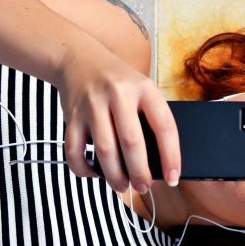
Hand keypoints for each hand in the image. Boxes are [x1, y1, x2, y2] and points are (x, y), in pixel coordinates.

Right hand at [56, 45, 180, 193]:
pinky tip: (94, 173)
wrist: (78, 58)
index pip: (164, 126)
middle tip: (144, 187)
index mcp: (144, 88)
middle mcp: (119, 95)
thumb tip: (157, 163)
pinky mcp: (71, 116)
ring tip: (121, 186)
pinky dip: (83, 168)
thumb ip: (149, 117)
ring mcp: (92, 105)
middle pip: (132, 143)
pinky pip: (75, 150)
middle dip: (140, 172)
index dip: (171, 156)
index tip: (173, 178)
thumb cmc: (117, 81)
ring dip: (114, 176)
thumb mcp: (140, 88)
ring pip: (105, 150)